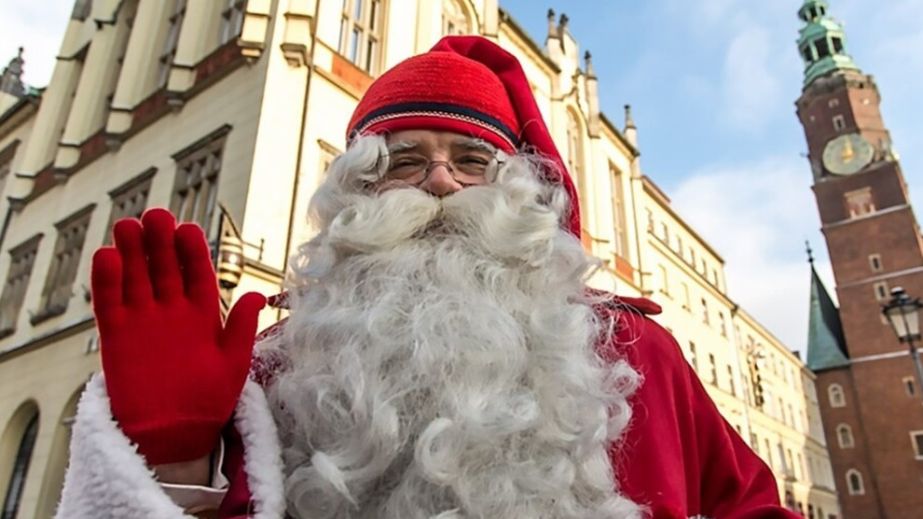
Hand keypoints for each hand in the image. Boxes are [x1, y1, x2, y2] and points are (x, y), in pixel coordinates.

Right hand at [92, 208, 264, 464]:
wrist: (176, 436)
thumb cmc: (210, 400)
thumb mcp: (234, 364)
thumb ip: (240, 328)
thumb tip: (258, 294)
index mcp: (202, 314)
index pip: (197, 274)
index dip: (192, 251)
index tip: (188, 229)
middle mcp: (172, 311)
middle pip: (164, 268)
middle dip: (159, 242)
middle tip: (155, 215)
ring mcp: (143, 321)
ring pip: (135, 278)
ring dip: (130, 252)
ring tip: (127, 226)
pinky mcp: (116, 336)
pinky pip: (110, 303)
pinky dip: (106, 280)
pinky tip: (106, 256)